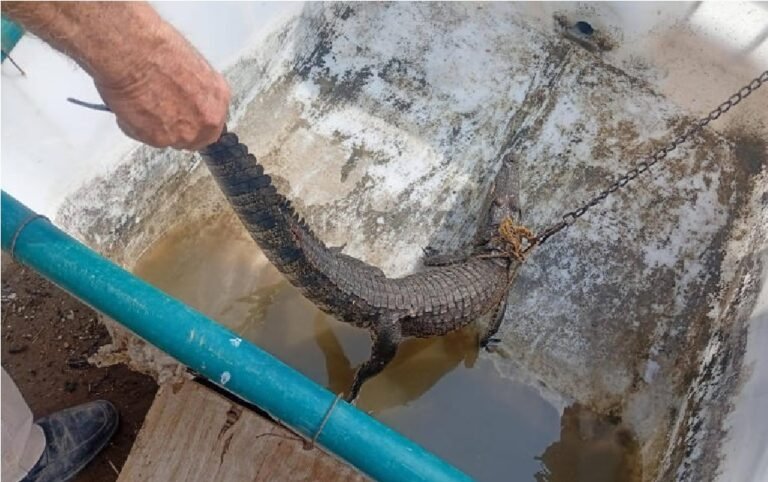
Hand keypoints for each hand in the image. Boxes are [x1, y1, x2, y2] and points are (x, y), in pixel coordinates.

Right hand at [2, 2, 230, 150]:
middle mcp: (210, 116)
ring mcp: (187, 130)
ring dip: (152, 125)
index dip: (192, 118)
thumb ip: (190, 86)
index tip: (180, 113)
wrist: (123, 43)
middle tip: (155, 107)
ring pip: (168, 139)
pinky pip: (147, 138)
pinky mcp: (159, 138)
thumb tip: (181, 96)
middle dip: (176, 127)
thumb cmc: (149, 42)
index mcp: (218, 93)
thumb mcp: (184, 62)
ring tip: (138, 96)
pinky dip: (134, 125)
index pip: (213, 121)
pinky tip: (126, 100)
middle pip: (196, 137)